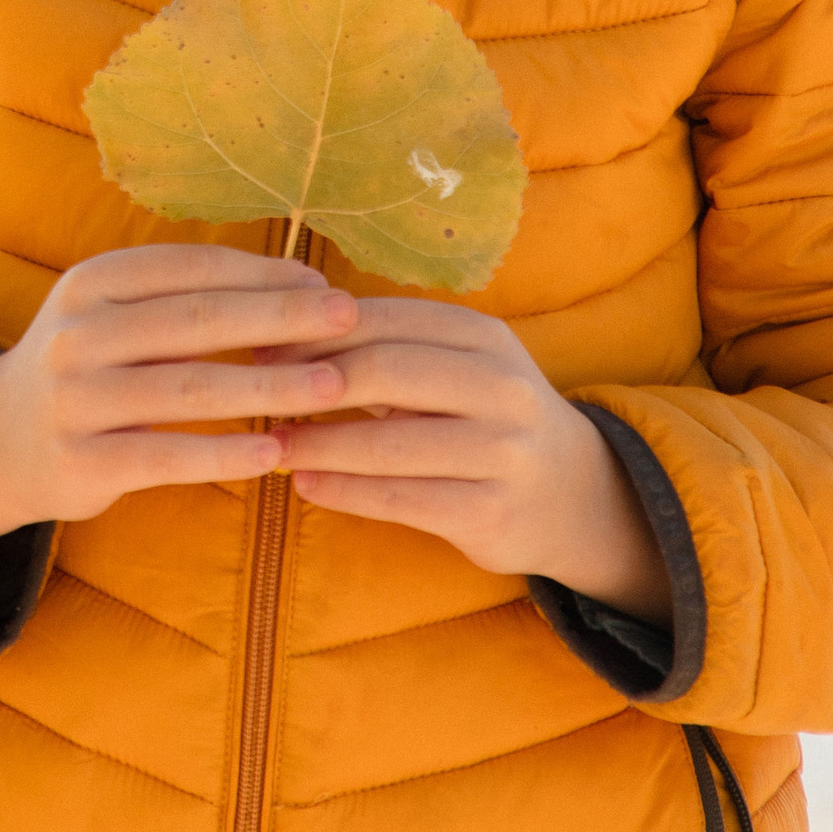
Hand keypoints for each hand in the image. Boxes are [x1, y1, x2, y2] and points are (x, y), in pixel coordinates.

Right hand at [0, 245, 359, 557]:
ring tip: (332, 386)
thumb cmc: (87, 368)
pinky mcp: (81, 463)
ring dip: (268, 385)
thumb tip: (301, 285)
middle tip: (348, 318)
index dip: (260, 274)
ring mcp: (76, 400)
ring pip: (187, 390)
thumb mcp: (113, 314)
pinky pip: (166, 456)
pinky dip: (223, 453)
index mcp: (92, 283)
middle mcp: (78, 334)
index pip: (189, 268)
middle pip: (195, 321)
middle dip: (279, 317)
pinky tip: (275, 451)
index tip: (324, 285)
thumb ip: (186, 297)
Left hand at [277, 295, 670, 617]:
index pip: (386, 320)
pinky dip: (343, 491)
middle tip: (258, 393)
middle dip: (312, 382)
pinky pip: (400, 498)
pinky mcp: (490, 511)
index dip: (317, 331)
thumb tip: (281, 335)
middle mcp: (500, 386)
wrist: (574, 495)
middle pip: (385, 373)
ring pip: (387, 444)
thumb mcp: (458, 367)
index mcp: (484, 337)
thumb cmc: (487, 418)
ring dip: (318, 444)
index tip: (262, 344)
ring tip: (274, 444)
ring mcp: (501, 452)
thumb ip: (388, 348)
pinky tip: (304, 485)